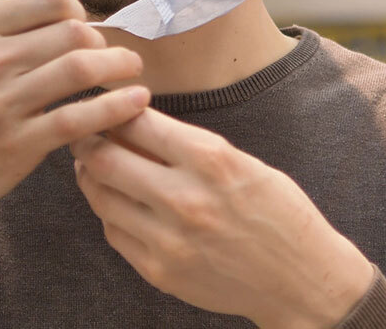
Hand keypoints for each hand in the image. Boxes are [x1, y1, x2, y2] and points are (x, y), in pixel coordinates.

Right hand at [0, 0, 149, 242]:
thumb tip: (67, 3)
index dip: (79, 9)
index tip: (86, 25)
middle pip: (72, 31)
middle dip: (103, 40)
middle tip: (113, 53)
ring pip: (81, 68)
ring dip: (119, 65)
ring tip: (132, 69)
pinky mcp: (15, 144)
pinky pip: (80, 118)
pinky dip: (117, 107)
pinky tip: (136, 101)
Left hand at [70, 110, 373, 328]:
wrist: (302, 280)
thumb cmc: (278, 212)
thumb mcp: (243, 163)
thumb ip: (189, 146)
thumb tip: (136, 123)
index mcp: (212, 160)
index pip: (138, 122)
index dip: (115, 109)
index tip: (108, 105)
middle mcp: (185, 198)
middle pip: (106, 158)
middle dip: (88, 139)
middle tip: (83, 131)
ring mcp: (169, 240)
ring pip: (101, 197)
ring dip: (90, 175)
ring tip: (91, 164)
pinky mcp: (160, 271)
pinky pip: (113, 232)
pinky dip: (108, 212)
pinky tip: (116, 201)